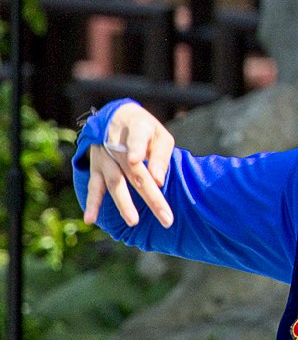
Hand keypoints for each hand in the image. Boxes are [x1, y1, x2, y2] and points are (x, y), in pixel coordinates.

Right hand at [83, 101, 175, 228]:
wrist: (114, 117)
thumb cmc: (144, 130)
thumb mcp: (158, 134)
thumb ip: (160, 156)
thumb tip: (159, 181)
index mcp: (136, 130)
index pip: (136, 139)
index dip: (135, 149)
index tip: (135, 160)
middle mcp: (117, 146)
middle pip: (134, 172)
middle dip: (151, 195)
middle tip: (165, 215)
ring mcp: (105, 159)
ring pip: (115, 183)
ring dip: (124, 203)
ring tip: (133, 221)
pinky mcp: (96, 169)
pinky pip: (94, 188)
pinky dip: (91, 203)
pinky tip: (90, 219)